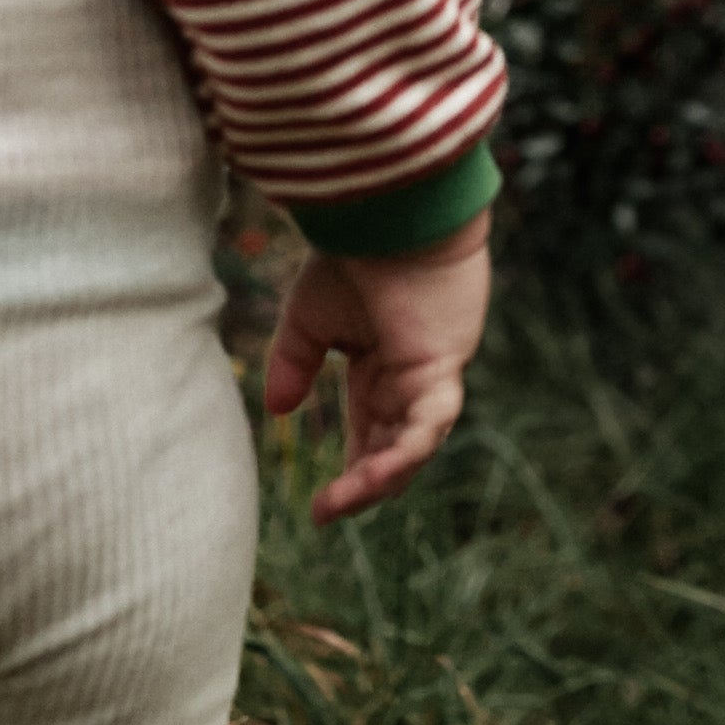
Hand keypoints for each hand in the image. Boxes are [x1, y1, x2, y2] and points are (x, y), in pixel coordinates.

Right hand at [263, 212, 491, 523]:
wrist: (386, 211)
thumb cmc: (355, 252)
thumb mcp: (309, 317)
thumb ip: (295, 362)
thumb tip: (279, 410)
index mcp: (382, 369)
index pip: (372, 435)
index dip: (352, 473)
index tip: (319, 506)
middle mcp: (410, 380)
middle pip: (393, 451)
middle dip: (362, 486)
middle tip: (327, 513)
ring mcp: (432, 376)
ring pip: (413, 447)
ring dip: (378, 480)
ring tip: (341, 503)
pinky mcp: (445, 366)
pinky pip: (429, 424)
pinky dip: (402, 453)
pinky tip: (373, 475)